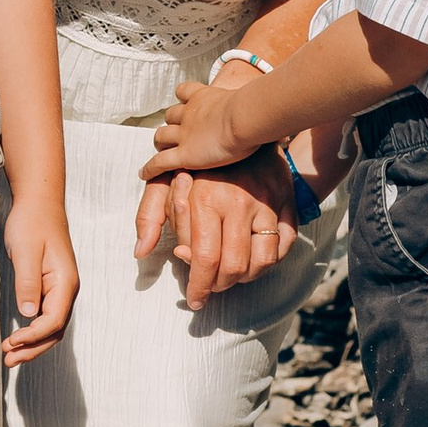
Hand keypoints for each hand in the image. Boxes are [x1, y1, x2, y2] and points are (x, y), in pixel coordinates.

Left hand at [3, 201, 79, 365]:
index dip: (33, 337)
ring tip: (9, 356)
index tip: (11, 342)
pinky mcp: (50, 287)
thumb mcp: (27, 251)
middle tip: (7, 360)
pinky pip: (45, 317)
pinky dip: (32, 331)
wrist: (39, 203)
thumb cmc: (32, 222)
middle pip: (55, 331)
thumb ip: (28, 282)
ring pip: (51, 327)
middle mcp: (67, 290)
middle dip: (32, 348)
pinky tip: (17, 338)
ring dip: (32, 344)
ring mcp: (60, 290)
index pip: (54, 321)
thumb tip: (28, 314)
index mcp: (65, 282)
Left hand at [131, 155, 296, 301]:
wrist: (242, 127)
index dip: (198, 285)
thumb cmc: (198, 161)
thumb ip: (150, 214)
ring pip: (262, 262)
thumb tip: (141, 251)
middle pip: (234, 266)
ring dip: (245, 279)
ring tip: (229, 278)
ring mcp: (266, 204)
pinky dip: (269, 263)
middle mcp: (238, 203)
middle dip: (219, 286)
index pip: (204, 258)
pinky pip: (283, 247)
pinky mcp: (286, 204)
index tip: (194, 298)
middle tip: (209, 290)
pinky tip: (253, 264)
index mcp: (205, 198)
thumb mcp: (164, 180)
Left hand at [142, 77, 250, 175]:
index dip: (183, 99)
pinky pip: (160, 162)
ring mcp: (184, 134)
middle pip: (170, 115)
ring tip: (161, 151)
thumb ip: (255, 108)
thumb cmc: (254, 111)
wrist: (244, 117)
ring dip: (160, 142)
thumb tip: (276, 119)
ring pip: (162, 136)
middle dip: (171, 124)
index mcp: (204, 96)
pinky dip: (150, 168)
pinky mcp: (184, 154)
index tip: (184, 104)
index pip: (184, 91)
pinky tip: (144, 174)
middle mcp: (190, 113)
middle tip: (174, 134)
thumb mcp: (252, 102)